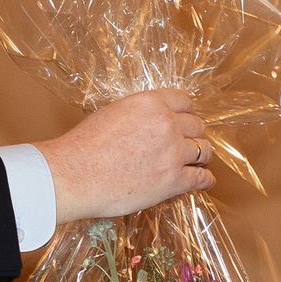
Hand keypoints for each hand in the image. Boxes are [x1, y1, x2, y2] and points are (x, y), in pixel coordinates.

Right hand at [37, 88, 211, 221]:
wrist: (75, 175)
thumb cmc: (83, 147)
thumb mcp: (112, 113)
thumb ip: (136, 115)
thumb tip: (144, 125)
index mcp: (150, 103)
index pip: (183, 100)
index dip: (187, 111)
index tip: (187, 118)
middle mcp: (166, 124)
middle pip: (196, 125)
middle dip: (193, 134)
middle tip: (190, 142)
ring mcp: (173, 152)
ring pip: (203, 150)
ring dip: (202, 155)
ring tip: (199, 160)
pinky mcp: (174, 180)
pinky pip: (200, 178)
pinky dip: (205, 180)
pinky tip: (205, 181)